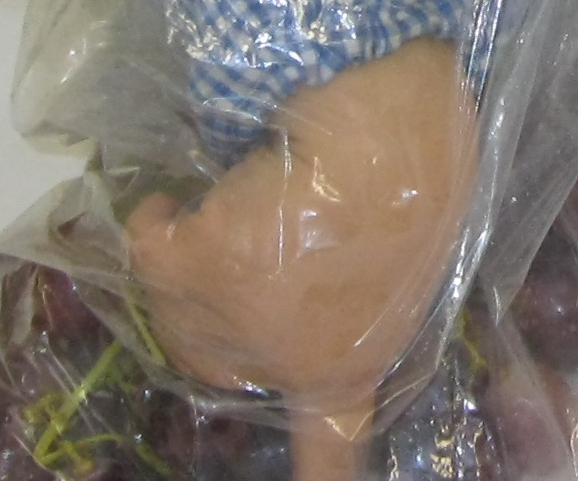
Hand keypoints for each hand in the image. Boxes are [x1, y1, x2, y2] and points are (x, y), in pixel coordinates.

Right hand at [126, 41, 480, 480]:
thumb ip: (347, 293)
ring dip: (186, 251)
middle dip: (213, 305)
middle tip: (245, 239)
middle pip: (208, 357)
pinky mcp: (205, 261)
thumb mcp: (405, 257)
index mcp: (352, 369)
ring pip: (172, 298)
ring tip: (225, 202)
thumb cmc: (427, 172)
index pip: (327, 453)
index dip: (313, 476)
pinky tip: (176, 198)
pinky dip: (156, 218)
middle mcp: (290, 363)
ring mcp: (241, 319)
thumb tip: (310, 270)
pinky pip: (150, 245)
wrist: (404, 132)